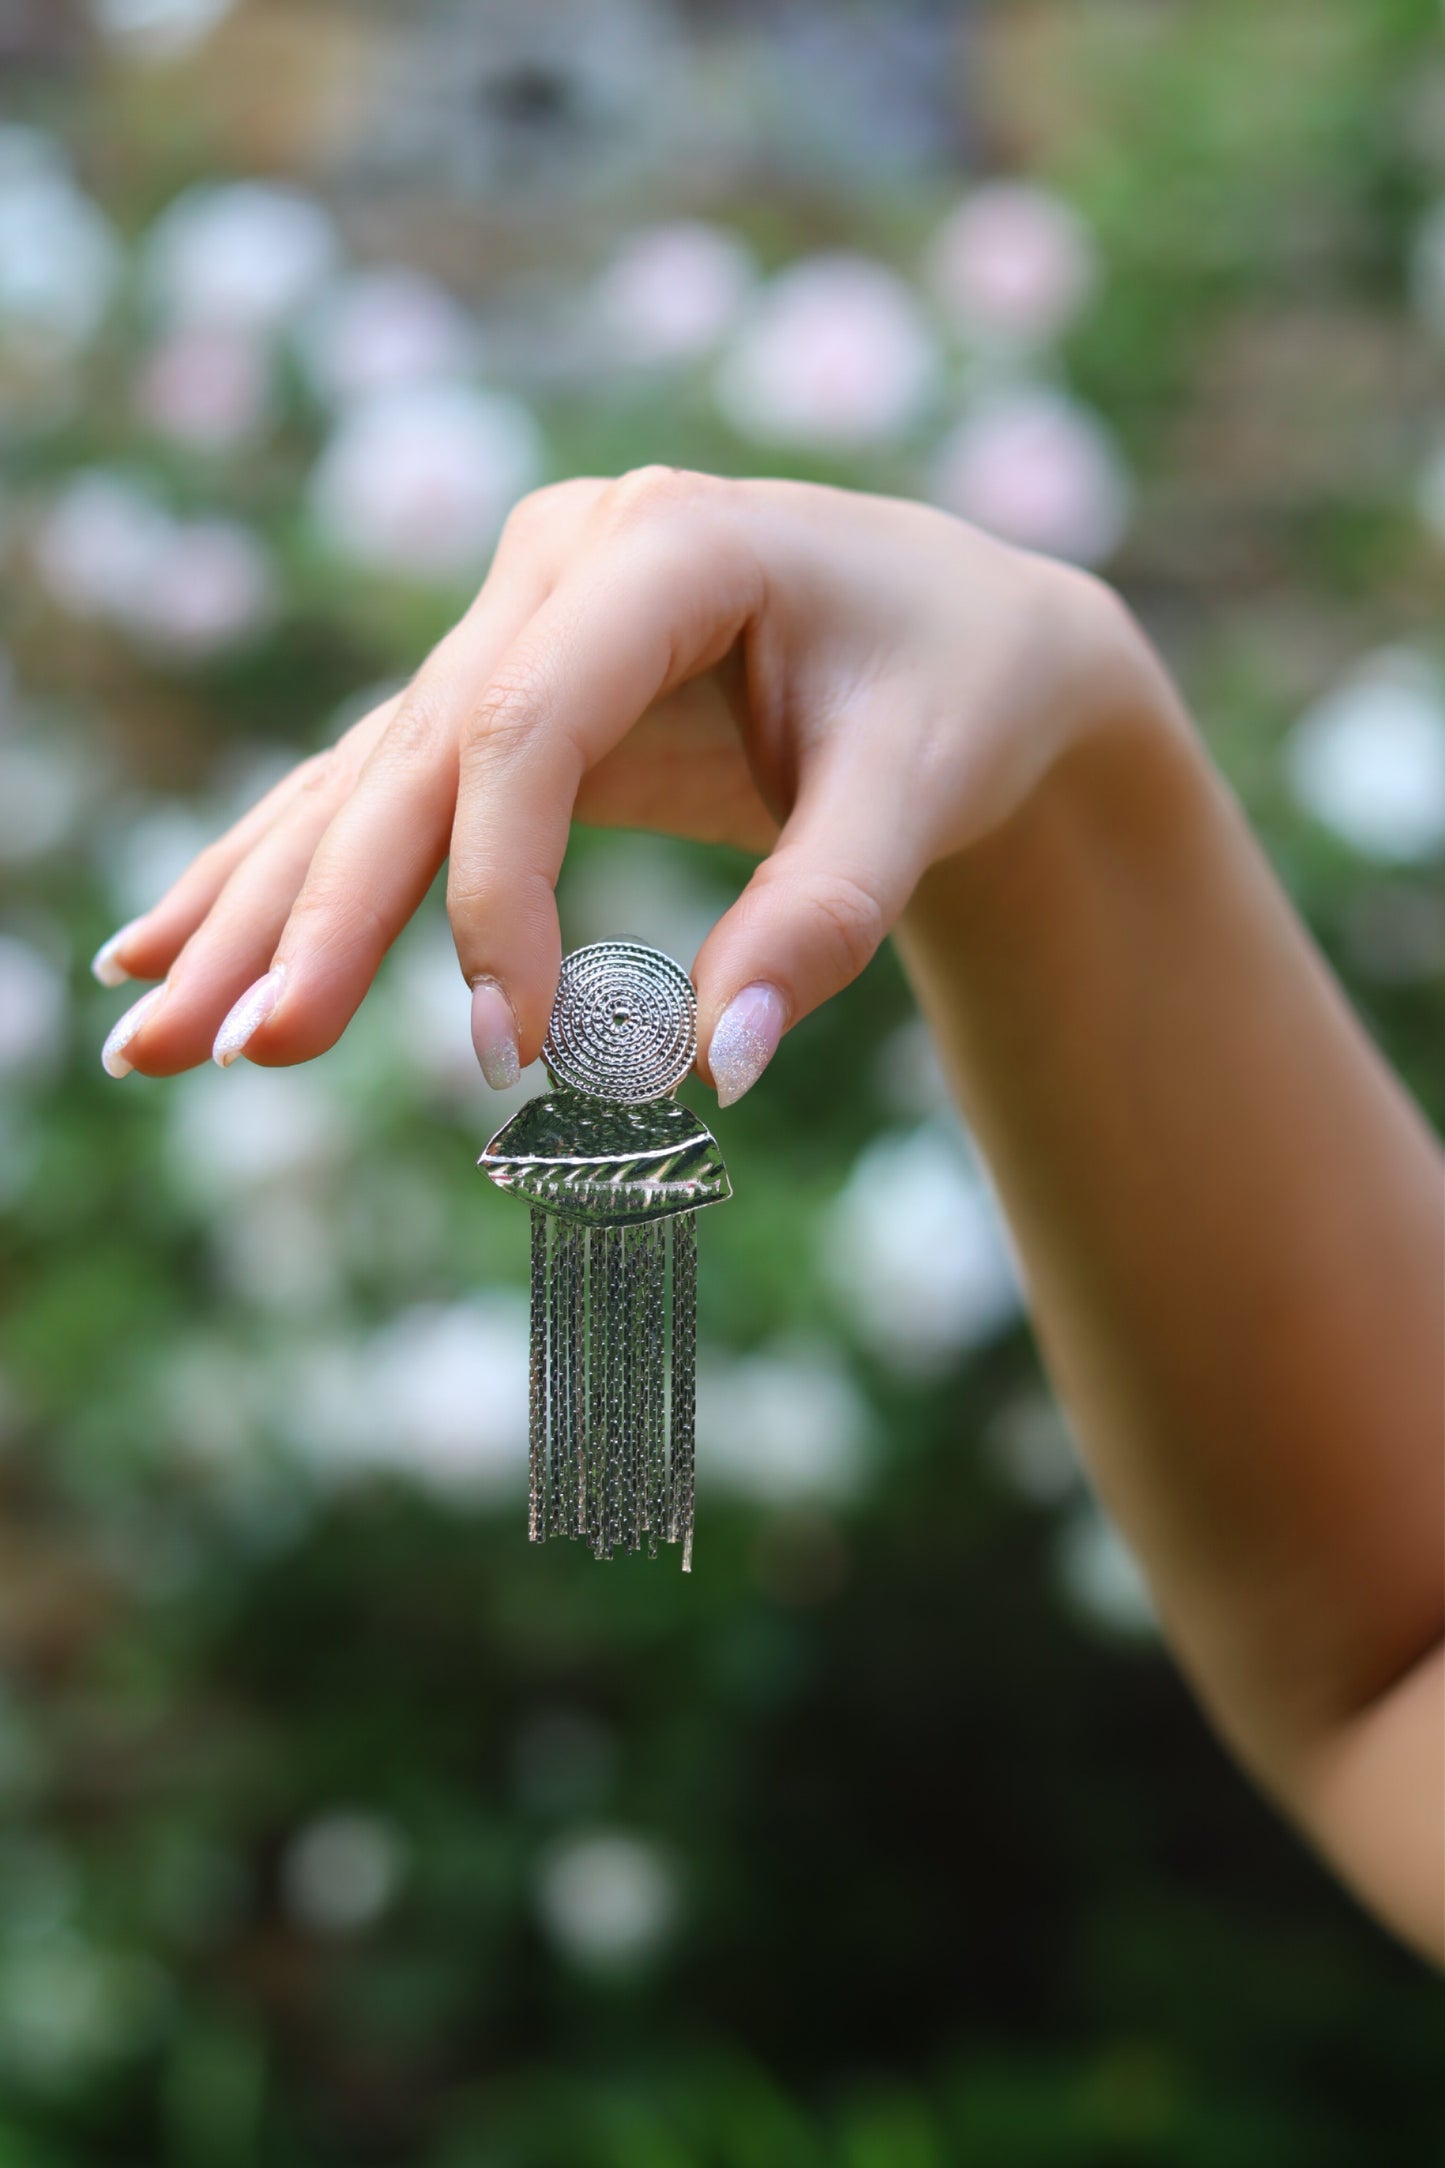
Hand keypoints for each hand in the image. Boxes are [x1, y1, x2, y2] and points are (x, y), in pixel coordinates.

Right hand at [95, 469, 1151, 1098]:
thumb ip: (829, 915)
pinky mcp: (507, 694)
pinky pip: (380, 792)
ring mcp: (519, 620)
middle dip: (317, 914)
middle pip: (412, 755)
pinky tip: (174, 947)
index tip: (513, 1046)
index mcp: (666, 542)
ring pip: (366, 780)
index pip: (527, 727)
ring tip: (148, 1030)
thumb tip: (718, 1072)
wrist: (962, 640)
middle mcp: (563, 563)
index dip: (494, 893)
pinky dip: (286, 878)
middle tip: (231, 1051)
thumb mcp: (926, 788)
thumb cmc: (954, 693)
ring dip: (260, 911)